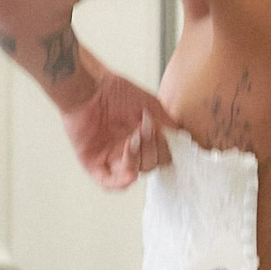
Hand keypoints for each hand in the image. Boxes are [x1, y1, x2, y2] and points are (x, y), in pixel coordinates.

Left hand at [60, 62, 179, 190]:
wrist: (90, 86)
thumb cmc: (115, 91)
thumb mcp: (150, 105)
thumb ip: (166, 123)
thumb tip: (181, 137)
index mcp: (141, 140)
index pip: (159, 158)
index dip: (161, 149)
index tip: (157, 130)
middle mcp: (127, 151)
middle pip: (147, 167)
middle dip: (149, 150)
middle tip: (143, 130)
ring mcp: (110, 158)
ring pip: (131, 175)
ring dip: (136, 161)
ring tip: (132, 141)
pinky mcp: (92, 162)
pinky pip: (107, 183)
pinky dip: (120, 182)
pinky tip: (130, 174)